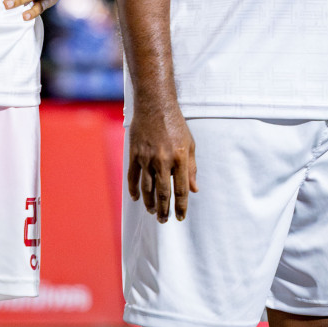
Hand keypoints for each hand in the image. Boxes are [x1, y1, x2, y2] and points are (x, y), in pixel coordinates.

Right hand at [126, 99, 195, 221]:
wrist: (155, 106)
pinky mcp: (134, 154)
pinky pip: (133, 177)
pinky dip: (134, 190)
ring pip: (147, 188)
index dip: (181, 206)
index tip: (180, 217)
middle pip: (163, 192)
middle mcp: (164, 160)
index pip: (181, 189)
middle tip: (164, 220)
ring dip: (149, 203)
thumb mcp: (190, 144)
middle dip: (164, 209)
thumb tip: (194, 189)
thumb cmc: (176, 125)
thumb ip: (191, 168)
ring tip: (152, 212)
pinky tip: (136, 199)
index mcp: (180, 158)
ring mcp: (147, 158)